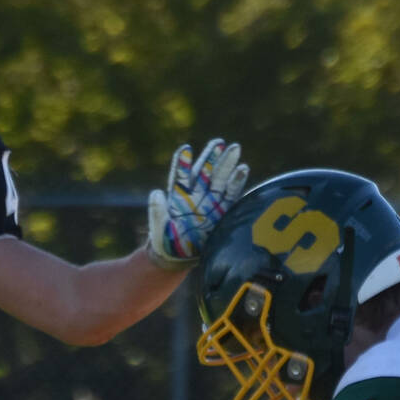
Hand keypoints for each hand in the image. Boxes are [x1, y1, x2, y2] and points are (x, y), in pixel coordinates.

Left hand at [146, 138, 248, 267]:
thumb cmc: (164, 242)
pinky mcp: (221, 212)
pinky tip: (243, 169)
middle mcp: (194, 195)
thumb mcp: (158, 228)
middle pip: (204, 172)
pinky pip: (230, 195)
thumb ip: (157, 211)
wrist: (178, 257)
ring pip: (218, 180)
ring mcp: (209, 202)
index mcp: (177, 196)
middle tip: (220, 142)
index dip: (182, 163)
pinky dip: (237, 183)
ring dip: (227, 165)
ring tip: (235, 149)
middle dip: (211, 158)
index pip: (180, 176)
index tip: (185, 149)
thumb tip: (156, 193)